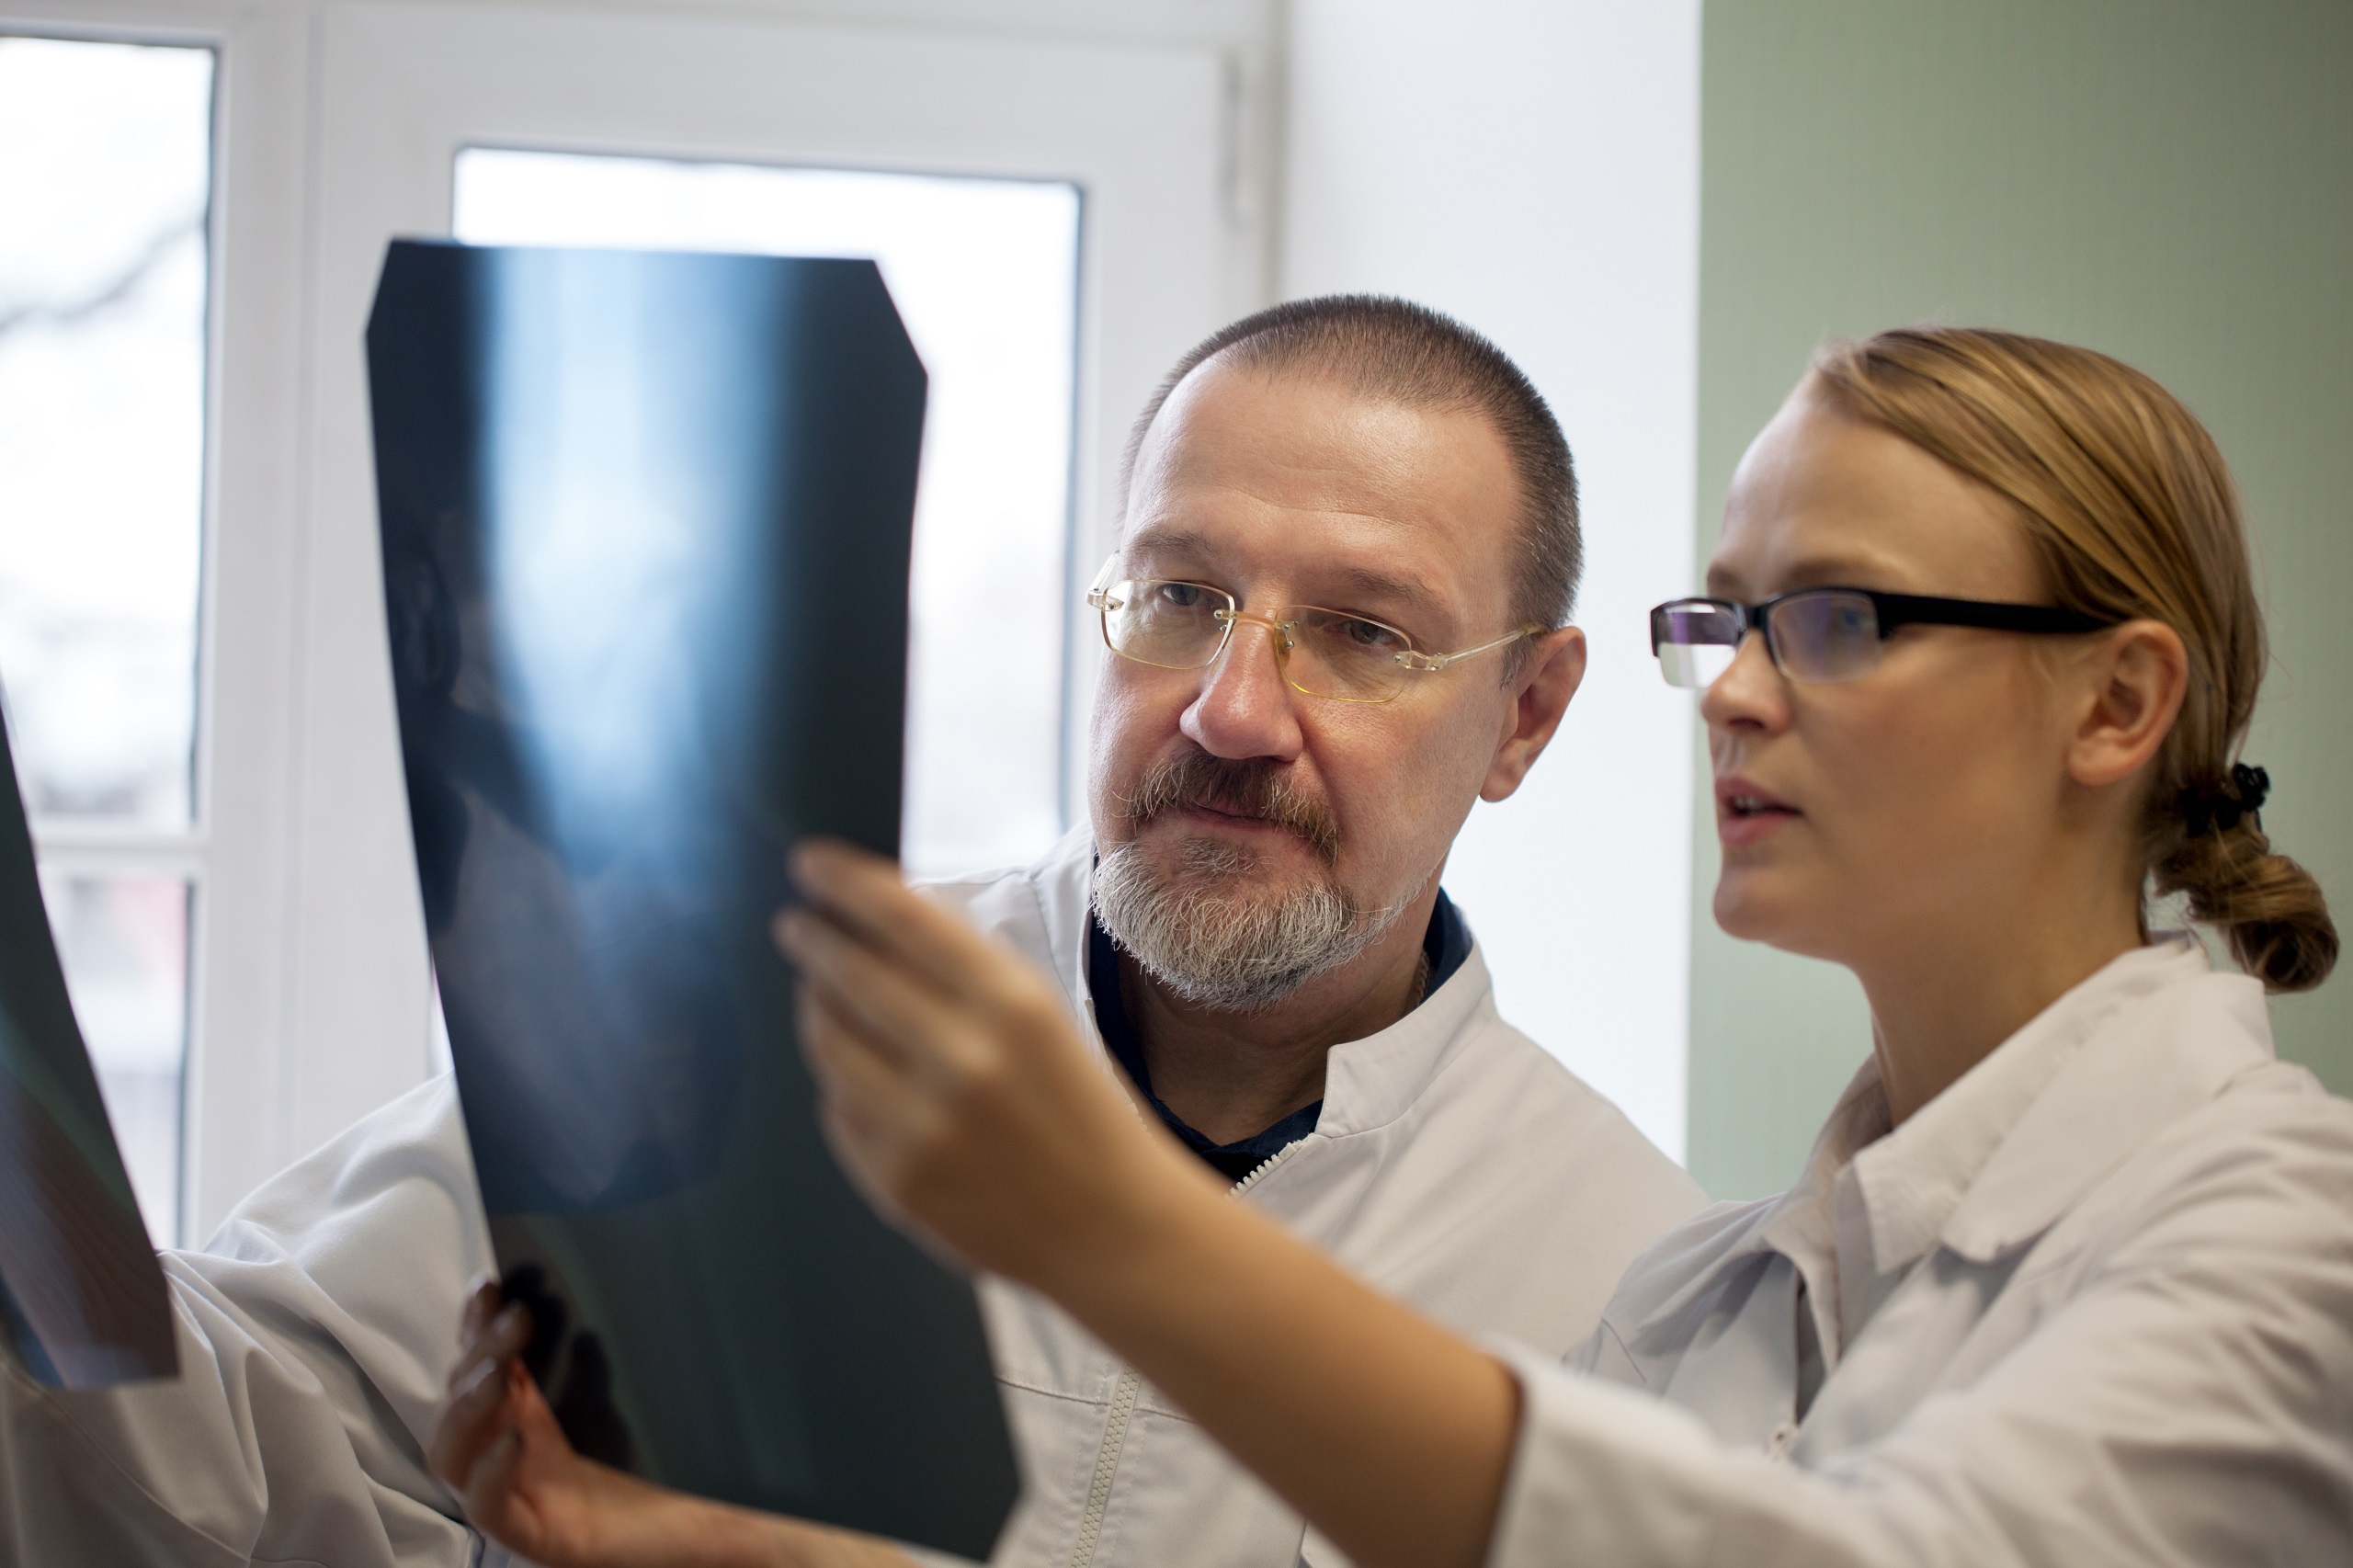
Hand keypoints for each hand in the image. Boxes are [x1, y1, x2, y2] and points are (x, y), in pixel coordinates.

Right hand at [431, 1285, 904, 1567]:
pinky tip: (516, 1439)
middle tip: (514, 1315)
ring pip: (452, 1457)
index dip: (475, 1326)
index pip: (482, 1367)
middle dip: (476, 1354)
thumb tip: (608, 1284)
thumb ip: (611, 1356)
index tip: (490, 1280)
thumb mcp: (635, 1399)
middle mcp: (513, 1456)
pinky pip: (489, 1512)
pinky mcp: (537, 1538)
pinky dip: (491, 1474)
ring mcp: (520, 1498)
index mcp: (530, 1420)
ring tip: (500, 1373)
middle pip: (459, 1405)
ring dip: (469, 1408)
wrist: (702, 1536)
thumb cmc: (667, 1471)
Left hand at [776, 840, 1216, 1293]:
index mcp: (1013, 1005)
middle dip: (813, 942)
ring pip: (829, 1041)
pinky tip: (866, 1080)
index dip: (844, 883)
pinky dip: (843, 1084)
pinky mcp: (895, 1179)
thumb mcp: (1044, 1019)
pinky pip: (838, 1108)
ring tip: (826, 998)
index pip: (902, 918)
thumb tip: (874, 916)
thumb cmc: (1080, 1111)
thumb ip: (966, 972)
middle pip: (849, 975)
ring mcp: (922, 1125)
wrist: (1113, 1230)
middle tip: (796, 926)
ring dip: (819, 1010)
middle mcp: (963, 1060)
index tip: (810, 864)